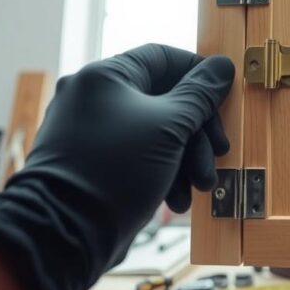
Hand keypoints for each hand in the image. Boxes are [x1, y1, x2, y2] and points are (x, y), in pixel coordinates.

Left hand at [0, 45, 233, 289]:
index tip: (222, 96)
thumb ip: (200, 94)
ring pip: (155, 131)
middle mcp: (95, 97)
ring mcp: (92, 130)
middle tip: (217, 154)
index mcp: (107, 76)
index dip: (198, 74)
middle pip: (164, 98)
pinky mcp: (94, 161)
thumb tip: (222, 66)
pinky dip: (163, 171)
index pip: (164, 57)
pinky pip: (138, 154)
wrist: (66, 232)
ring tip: (200, 187)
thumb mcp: (170, 127)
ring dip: (185, 157)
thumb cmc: (115, 170)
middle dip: (197, 131)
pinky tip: (177, 199)